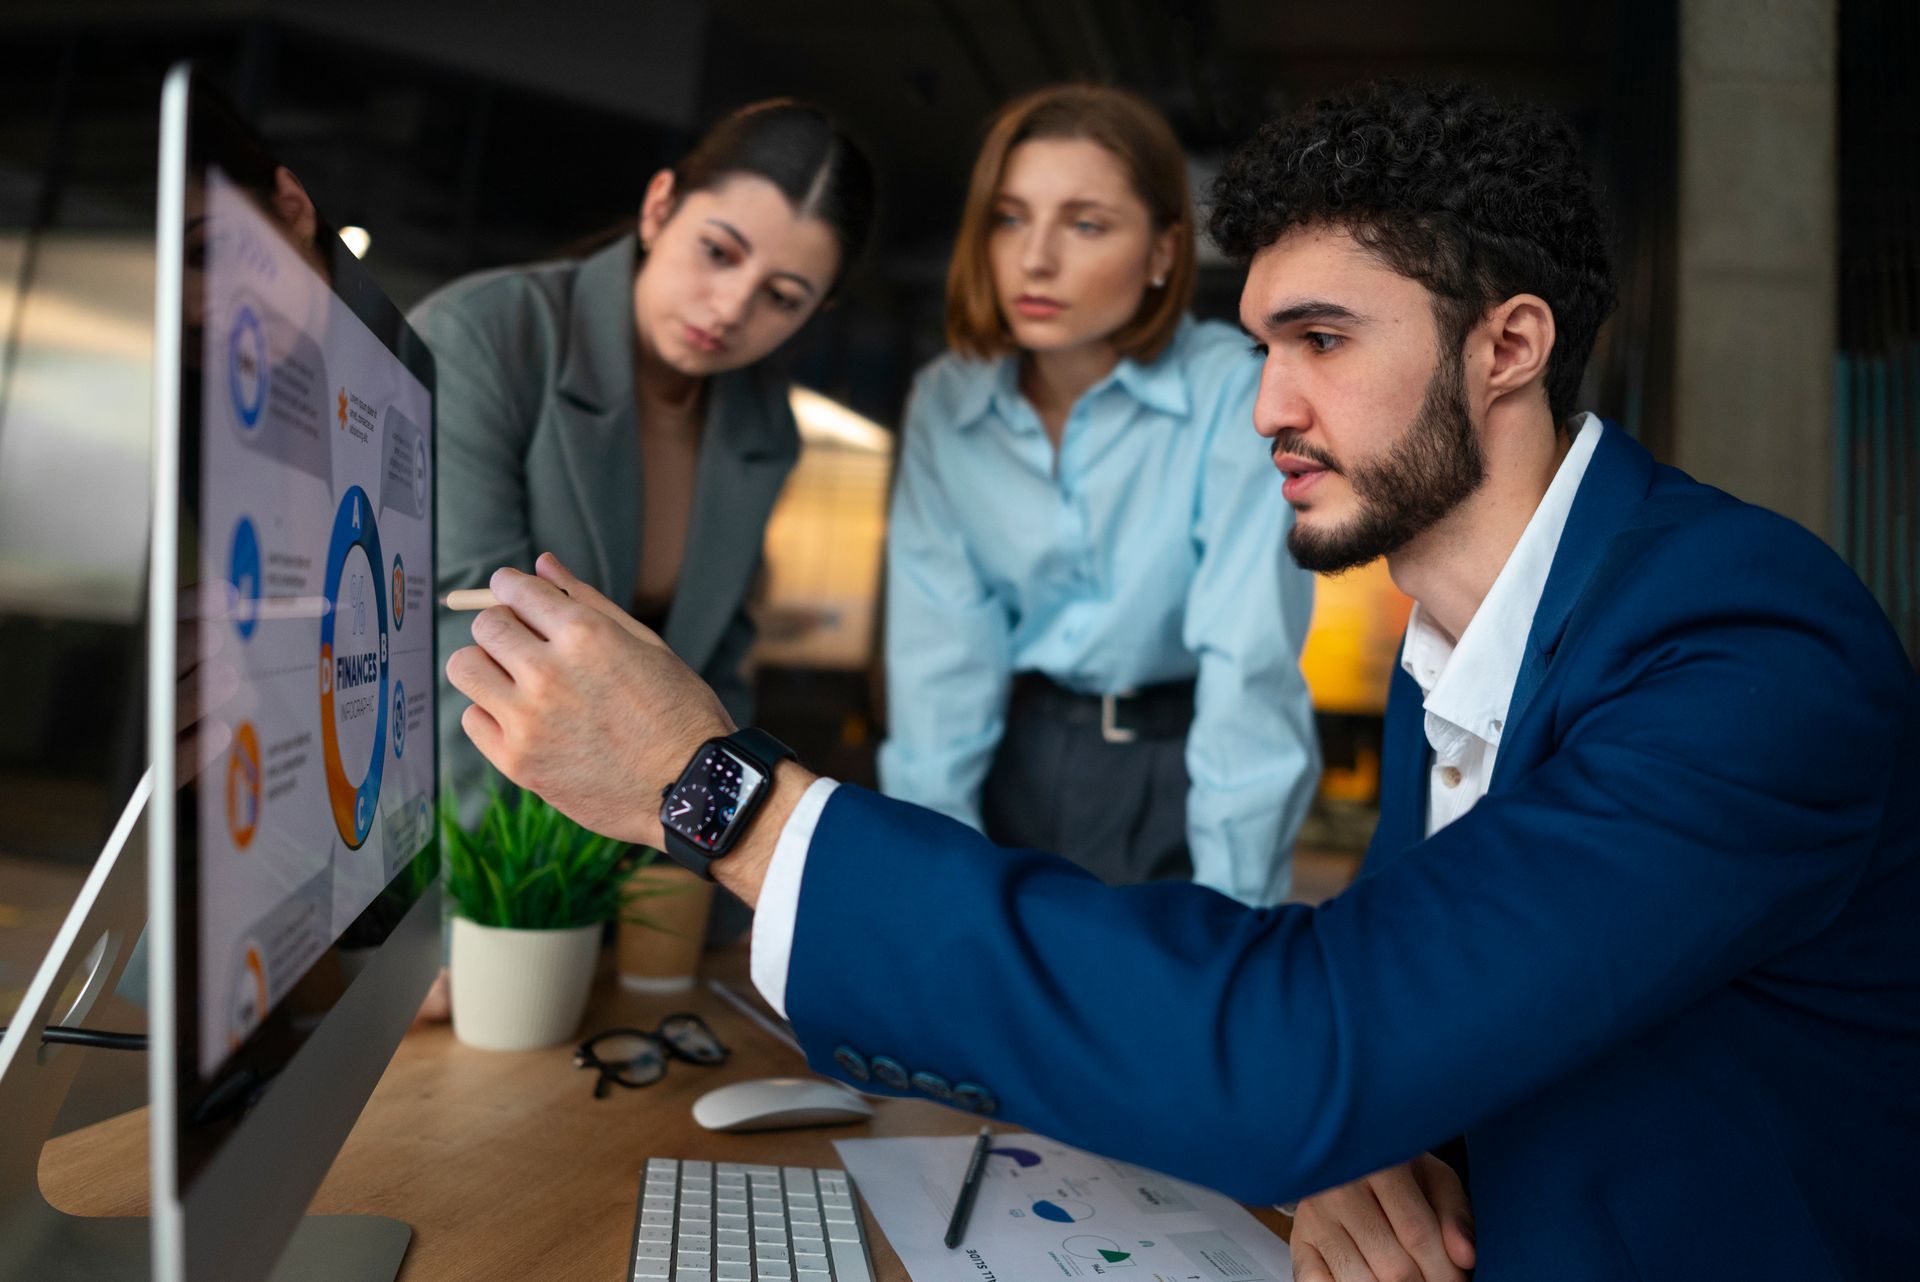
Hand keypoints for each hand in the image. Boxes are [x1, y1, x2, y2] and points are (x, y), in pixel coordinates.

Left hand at [445, 552, 733, 848]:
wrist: (691, 788)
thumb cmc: (678, 711)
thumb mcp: (645, 644)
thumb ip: (587, 601)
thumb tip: (541, 564)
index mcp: (585, 635)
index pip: (514, 589)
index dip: (510, 587)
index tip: (514, 594)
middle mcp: (549, 673)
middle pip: (485, 627)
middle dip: (503, 626)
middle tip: (526, 644)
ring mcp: (528, 720)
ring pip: (465, 668)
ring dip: (486, 666)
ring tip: (517, 681)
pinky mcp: (517, 761)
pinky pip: (472, 719)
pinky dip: (492, 714)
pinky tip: (526, 719)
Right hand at [1291, 1153, 1474, 1281]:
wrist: (1346, 1158)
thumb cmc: (1396, 1172)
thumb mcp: (1433, 1178)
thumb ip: (1454, 1214)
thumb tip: (1465, 1258)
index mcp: (1376, 1166)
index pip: (1417, 1233)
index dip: (1445, 1269)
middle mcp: (1338, 1189)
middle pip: (1393, 1265)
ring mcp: (1314, 1218)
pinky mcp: (1299, 1241)